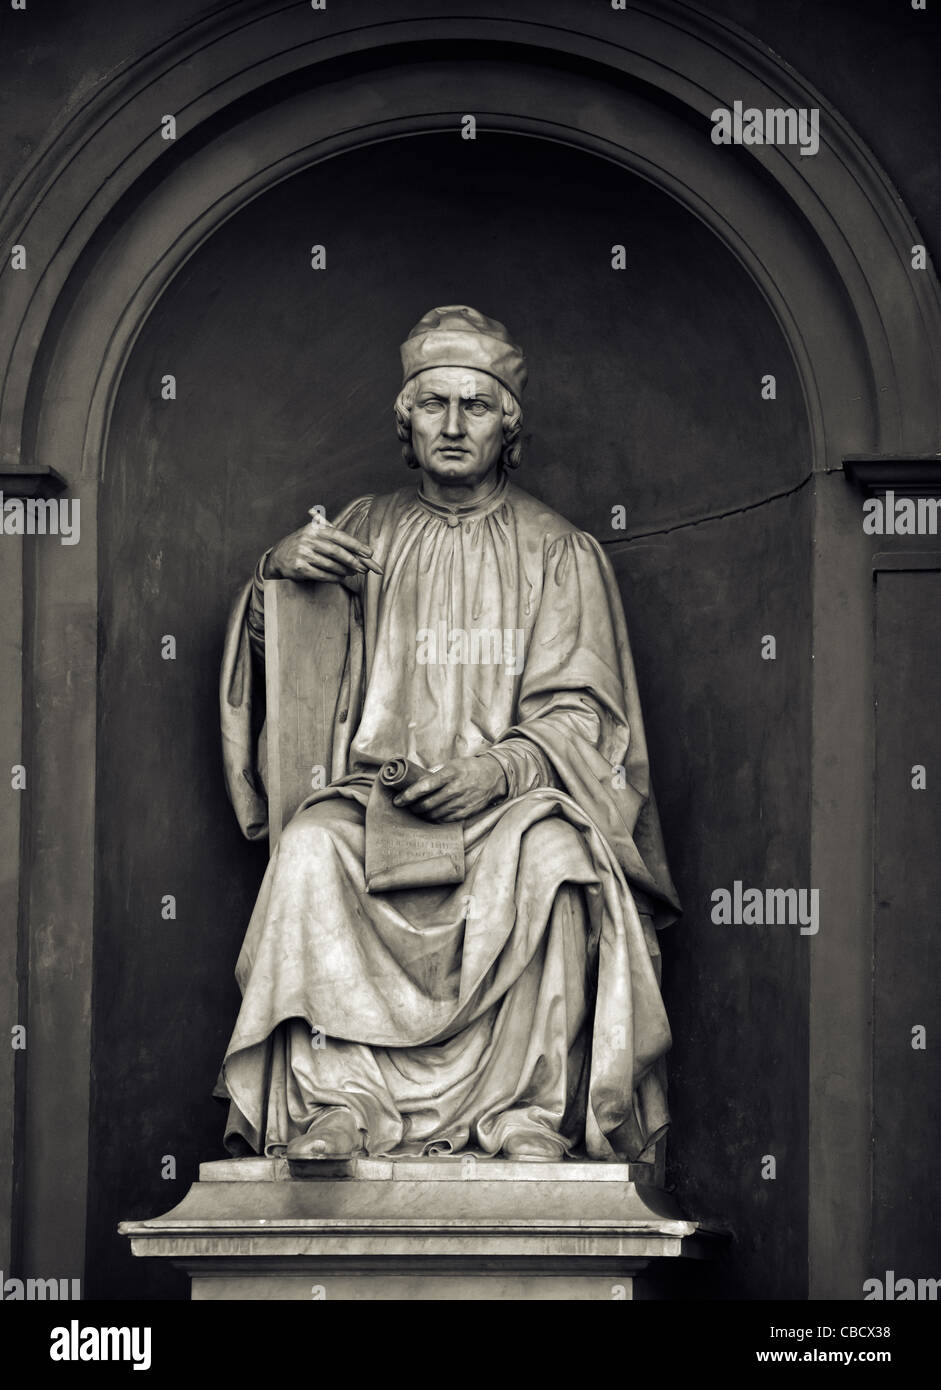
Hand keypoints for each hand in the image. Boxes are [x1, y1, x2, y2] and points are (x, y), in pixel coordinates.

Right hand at [264, 517, 380, 582]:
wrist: (279, 556)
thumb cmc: (304, 544)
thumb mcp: (315, 533)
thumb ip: (335, 536)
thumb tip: (360, 548)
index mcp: (315, 528)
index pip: (339, 536)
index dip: (356, 545)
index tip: (369, 553)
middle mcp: (308, 539)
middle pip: (336, 552)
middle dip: (353, 561)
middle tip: (364, 568)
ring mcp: (303, 554)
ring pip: (330, 565)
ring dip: (344, 571)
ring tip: (353, 573)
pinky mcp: (299, 568)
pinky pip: (322, 575)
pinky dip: (333, 578)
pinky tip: (340, 578)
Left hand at [394, 755, 507, 821]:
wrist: (494, 777)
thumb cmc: (469, 769)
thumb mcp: (452, 765)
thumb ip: (435, 774)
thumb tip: (414, 782)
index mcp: (450, 773)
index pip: (424, 786)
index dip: (408, 795)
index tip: (397, 801)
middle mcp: (455, 789)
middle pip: (427, 804)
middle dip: (412, 807)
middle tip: (406, 806)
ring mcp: (461, 803)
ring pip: (434, 814)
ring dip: (422, 814)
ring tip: (417, 811)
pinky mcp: (465, 813)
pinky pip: (444, 820)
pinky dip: (434, 819)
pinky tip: (430, 816)